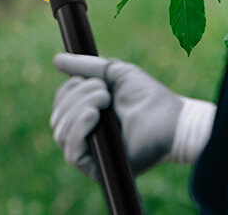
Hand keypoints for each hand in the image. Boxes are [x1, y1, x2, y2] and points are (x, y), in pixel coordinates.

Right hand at [51, 54, 206, 178]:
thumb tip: (56, 59)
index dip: (69, 89)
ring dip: (80, 108)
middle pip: (58, 117)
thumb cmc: (147, 97)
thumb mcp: (114, 74)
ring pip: (61, 132)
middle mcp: (85, 136)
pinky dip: (79, 128)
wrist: (170, 119)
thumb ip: (87, 67)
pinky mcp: (95, 169)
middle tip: (105, 91)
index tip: (94, 80)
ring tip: (105, 99)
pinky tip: (94, 115)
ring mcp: (90, 153)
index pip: (60, 105)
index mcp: (87, 115)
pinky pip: (71, 151)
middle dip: (77, 96)